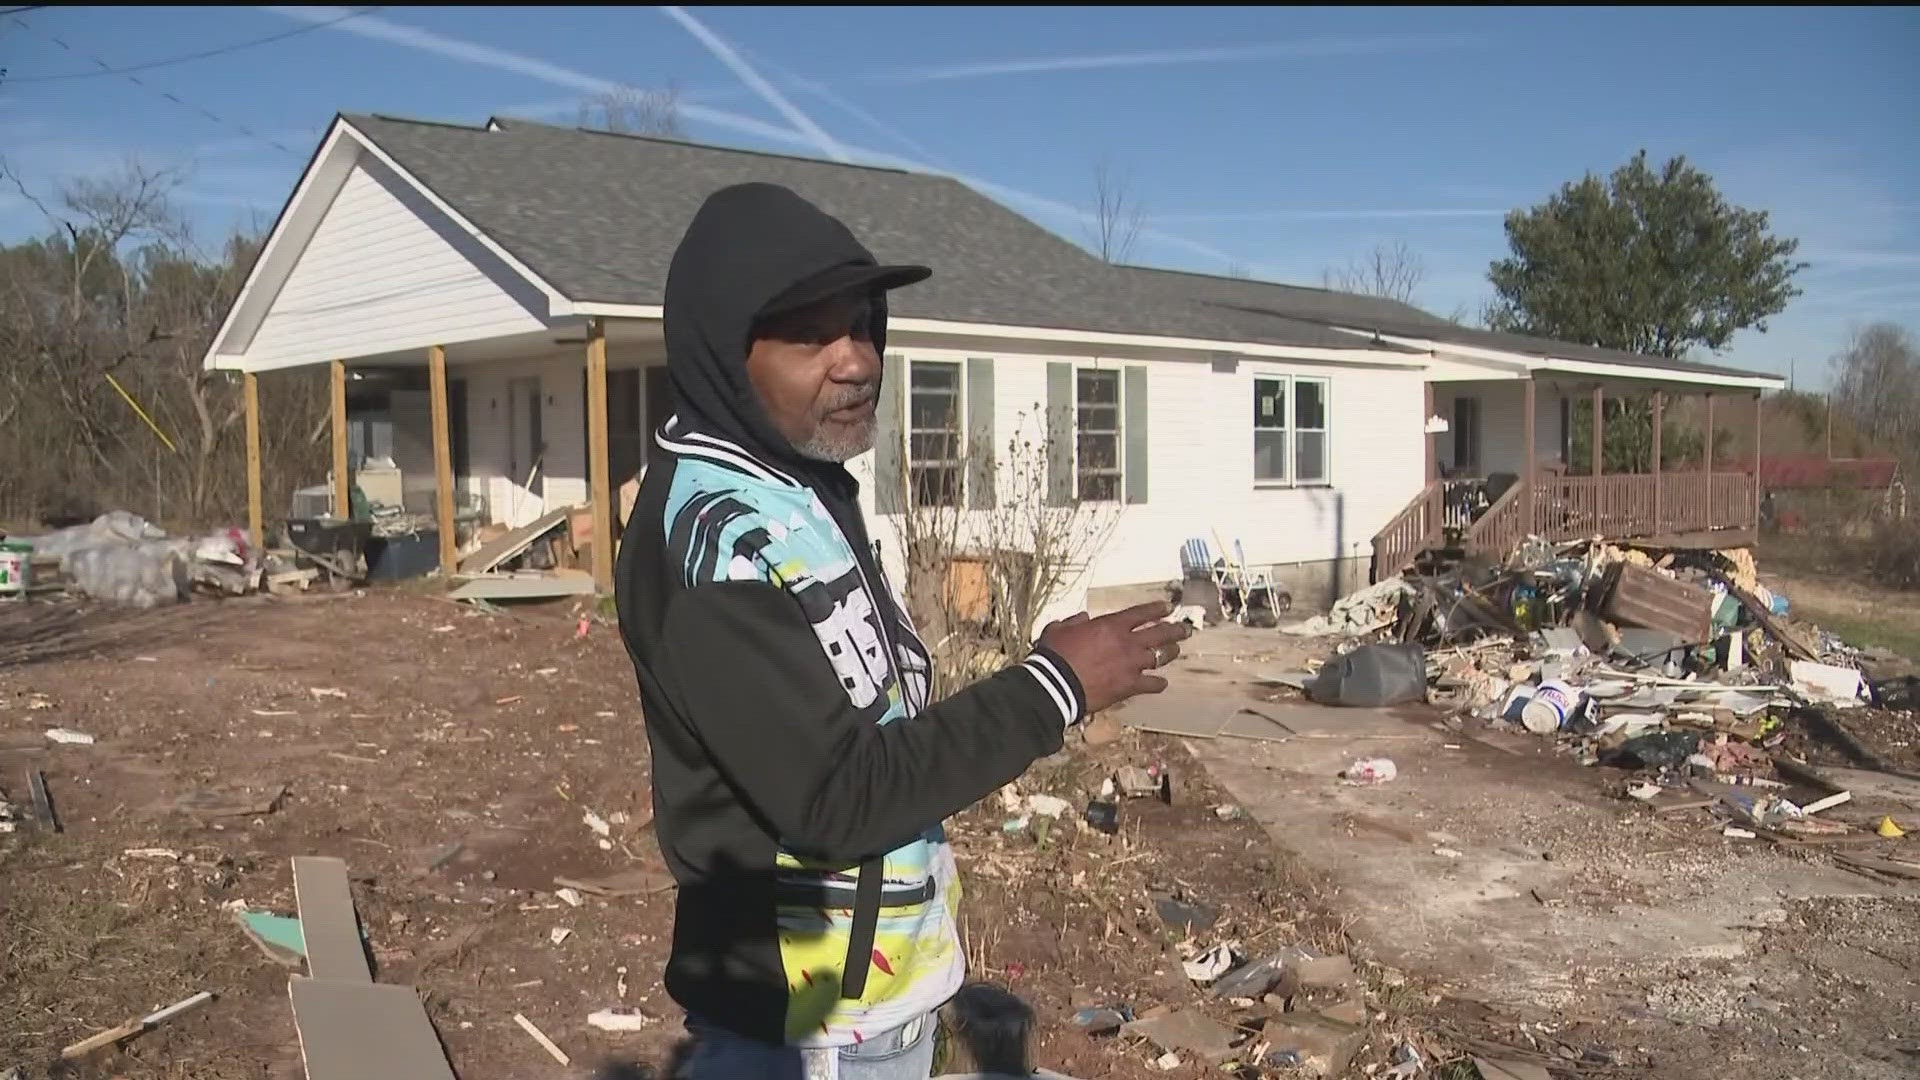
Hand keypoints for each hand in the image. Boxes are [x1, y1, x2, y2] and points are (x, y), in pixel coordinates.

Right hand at [1036, 601, 1191, 715]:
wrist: (1056, 685)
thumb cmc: (1055, 655)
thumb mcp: (1059, 629)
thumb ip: (1074, 621)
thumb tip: (1083, 618)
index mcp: (1111, 625)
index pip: (1141, 613)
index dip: (1157, 609)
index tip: (1168, 607)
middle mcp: (1127, 643)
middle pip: (1160, 633)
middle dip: (1175, 629)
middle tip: (1185, 629)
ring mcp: (1131, 665)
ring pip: (1161, 656)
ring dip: (1170, 652)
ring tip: (1175, 650)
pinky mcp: (1130, 686)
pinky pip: (1152, 684)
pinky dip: (1158, 683)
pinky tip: (1162, 683)